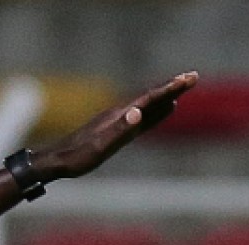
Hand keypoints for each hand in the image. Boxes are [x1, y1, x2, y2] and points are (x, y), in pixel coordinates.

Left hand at [32, 71, 198, 180]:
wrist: (55, 162)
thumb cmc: (77, 157)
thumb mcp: (100, 146)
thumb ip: (120, 130)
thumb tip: (138, 112)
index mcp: (118, 116)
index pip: (149, 98)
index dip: (169, 89)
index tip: (188, 79)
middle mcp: (118, 115)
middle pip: (149, 98)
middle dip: (171, 89)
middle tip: (192, 78)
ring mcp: (115, 122)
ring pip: (145, 107)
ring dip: (163, 99)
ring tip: (180, 92)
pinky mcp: (112, 131)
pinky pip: (138, 119)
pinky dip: (152, 114)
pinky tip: (158, 113)